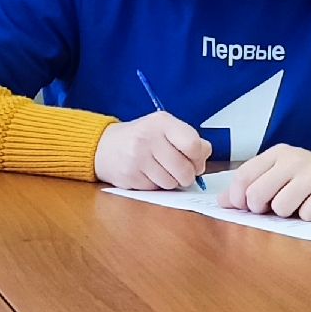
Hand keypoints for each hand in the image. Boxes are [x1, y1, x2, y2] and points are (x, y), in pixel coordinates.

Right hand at [93, 111, 209, 189]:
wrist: (105, 147)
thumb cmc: (141, 137)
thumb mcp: (165, 128)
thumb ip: (189, 138)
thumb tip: (205, 153)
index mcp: (161, 122)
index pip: (193, 145)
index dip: (199, 159)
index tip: (196, 162)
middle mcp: (148, 138)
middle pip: (184, 169)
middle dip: (188, 175)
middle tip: (182, 172)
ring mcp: (136, 158)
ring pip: (171, 183)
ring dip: (172, 182)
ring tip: (163, 171)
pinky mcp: (129, 176)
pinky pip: (155, 189)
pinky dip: (157, 186)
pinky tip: (149, 175)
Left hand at [217, 146, 310, 220]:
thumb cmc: (310, 177)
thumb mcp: (280, 174)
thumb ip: (251, 185)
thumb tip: (221, 202)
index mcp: (277, 154)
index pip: (243, 176)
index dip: (238, 198)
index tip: (245, 207)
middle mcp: (293, 159)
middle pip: (257, 194)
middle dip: (260, 209)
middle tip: (273, 207)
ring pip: (281, 207)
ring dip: (287, 214)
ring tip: (298, 205)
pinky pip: (307, 214)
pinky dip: (309, 216)